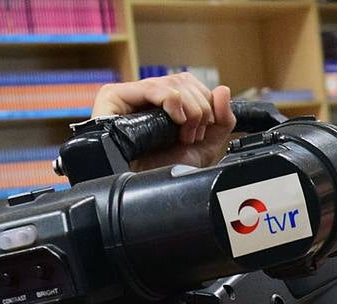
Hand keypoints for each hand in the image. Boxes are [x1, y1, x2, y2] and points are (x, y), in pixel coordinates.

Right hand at [91, 73, 236, 171]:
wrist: (151, 189)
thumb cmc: (169, 171)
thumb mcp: (207, 146)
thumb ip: (223, 119)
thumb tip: (223, 90)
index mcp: (163, 102)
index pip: (188, 82)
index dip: (205, 101)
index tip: (206, 128)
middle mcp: (145, 96)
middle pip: (182, 80)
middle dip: (199, 109)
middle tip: (193, 136)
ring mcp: (129, 95)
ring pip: (171, 83)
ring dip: (189, 110)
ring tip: (182, 136)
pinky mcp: (114, 97)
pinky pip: (153, 87)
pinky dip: (173, 102)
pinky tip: (176, 121)